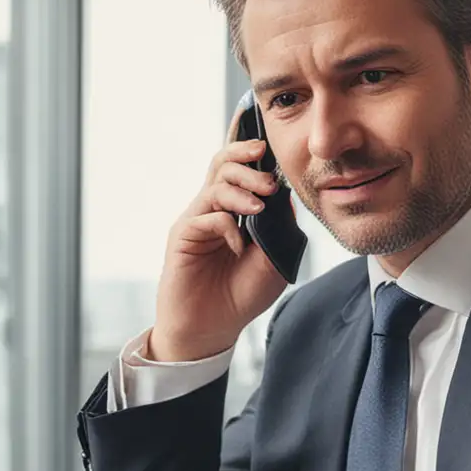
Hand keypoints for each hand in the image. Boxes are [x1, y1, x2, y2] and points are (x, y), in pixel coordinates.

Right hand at [150, 122, 290, 361]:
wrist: (211, 329)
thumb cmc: (240, 296)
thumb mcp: (273, 261)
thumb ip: (280, 228)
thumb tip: (287, 194)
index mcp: (234, 210)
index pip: (240, 169)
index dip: (249, 150)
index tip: (268, 141)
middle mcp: (213, 209)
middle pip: (223, 163)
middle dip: (247, 160)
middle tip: (270, 178)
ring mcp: (197, 220)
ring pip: (216, 183)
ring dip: (242, 189)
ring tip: (260, 207)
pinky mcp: (183, 235)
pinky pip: (207, 216)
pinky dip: (228, 227)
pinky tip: (240, 249)